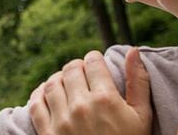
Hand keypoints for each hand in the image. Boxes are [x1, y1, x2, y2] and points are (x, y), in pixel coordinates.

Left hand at [29, 48, 151, 134]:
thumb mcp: (142, 117)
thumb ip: (138, 82)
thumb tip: (133, 50)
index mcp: (106, 100)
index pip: (92, 62)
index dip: (94, 60)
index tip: (96, 65)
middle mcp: (81, 107)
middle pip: (70, 69)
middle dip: (77, 67)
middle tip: (82, 74)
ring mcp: (61, 121)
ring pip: (51, 83)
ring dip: (58, 79)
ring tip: (67, 84)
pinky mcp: (47, 133)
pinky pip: (35, 104)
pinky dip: (39, 95)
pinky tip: (48, 95)